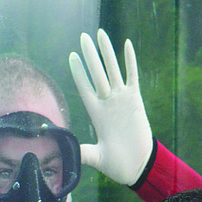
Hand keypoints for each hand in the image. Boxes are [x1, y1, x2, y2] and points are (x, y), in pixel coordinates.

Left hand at [69, 29, 152, 185]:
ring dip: (107, 53)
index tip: (71, 56)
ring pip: (113, 70)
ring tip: (100, 34)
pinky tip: (126, 44)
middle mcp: (107, 103)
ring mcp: (122, 100)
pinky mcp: (136, 101)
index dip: (78, 73)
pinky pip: (132, 76)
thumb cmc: (117, 164)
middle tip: (83, 37)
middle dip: (90, 55)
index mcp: (96, 114)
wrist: (139, 166)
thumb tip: (62, 154)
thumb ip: (80, 152)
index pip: (84, 88)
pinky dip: (130, 61)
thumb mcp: (96, 158)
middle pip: (97, 73)